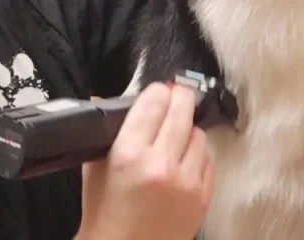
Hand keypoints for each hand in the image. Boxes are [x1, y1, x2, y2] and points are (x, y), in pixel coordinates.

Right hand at [77, 83, 213, 239]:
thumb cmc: (105, 213)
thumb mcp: (94, 167)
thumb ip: (105, 131)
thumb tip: (110, 100)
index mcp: (129, 153)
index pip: (154, 100)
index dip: (156, 92)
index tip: (156, 93)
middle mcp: (161, 164)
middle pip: (182, 110)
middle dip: (179, 99)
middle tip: (175, 98)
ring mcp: (186, 182)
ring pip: (199, 134)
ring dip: (187, 131)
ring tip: (173, 139)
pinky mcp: (203, 197)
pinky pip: (208, 160)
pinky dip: (197, 157)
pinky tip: (182, 163)